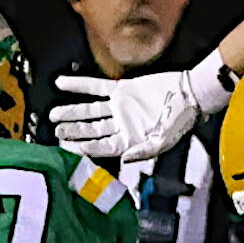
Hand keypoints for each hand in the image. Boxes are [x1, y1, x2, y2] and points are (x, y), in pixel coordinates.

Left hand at [51, 49, 230, 162]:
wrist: (188, 94)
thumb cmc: (180, 120)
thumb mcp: (163, 141)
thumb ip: (143, 151)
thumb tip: (126, 159)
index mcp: (130, 140)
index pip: (101, 146)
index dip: (84, 148)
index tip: (68, 148)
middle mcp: (122, 125)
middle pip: (92, 130)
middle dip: (74, 131)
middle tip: (58, 132)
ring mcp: (119, 107)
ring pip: (90, 111)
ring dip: (72, 112)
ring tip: (55, 115)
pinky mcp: (121, 90)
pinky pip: (95, 88)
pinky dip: (78, 85)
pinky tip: (62, 83)